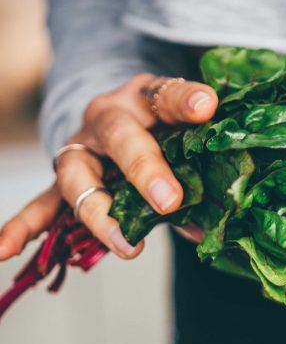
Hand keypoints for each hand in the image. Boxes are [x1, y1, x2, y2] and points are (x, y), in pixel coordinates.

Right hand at [0, 74, 216, 261]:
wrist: (122, 118)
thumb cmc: (163, 130)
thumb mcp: (186, 137)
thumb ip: (201, 176)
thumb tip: (207, 230)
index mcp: (144, 99)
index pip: (165, 94)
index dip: (185, 100)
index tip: (206, 107)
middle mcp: (108, 119)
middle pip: (121, 138)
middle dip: (144, 169)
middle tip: (169, 200)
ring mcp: (81, 149)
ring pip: (79, 176)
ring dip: (100, 211)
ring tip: (126, 243)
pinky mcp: (65, 179)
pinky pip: (41, 204)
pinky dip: (23, 227)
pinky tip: (4, 249)